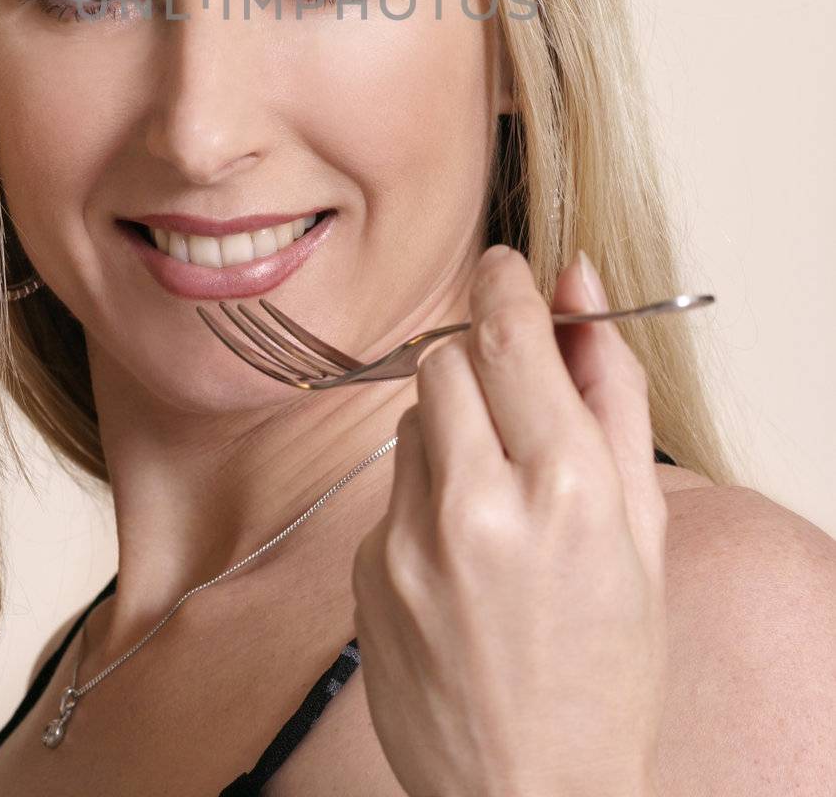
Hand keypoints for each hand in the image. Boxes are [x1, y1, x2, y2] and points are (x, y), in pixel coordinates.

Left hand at [350, 245, 667, 796]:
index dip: (503, 282)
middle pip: (444, 359)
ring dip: (450, 427)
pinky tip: (461, 557)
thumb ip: (611, 390)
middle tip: (512, 395)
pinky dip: (423, 495)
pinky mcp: (367, 573)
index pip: (508, 332)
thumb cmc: (607, 665)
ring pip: (412, 418)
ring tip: (495, 501)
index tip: (505, 266)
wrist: (534, 793)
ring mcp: (410, 542)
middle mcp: (478, 506)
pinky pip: (390, 489)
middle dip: (477, 357)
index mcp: (565, 488)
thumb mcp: (641, 525)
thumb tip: (580, 285)